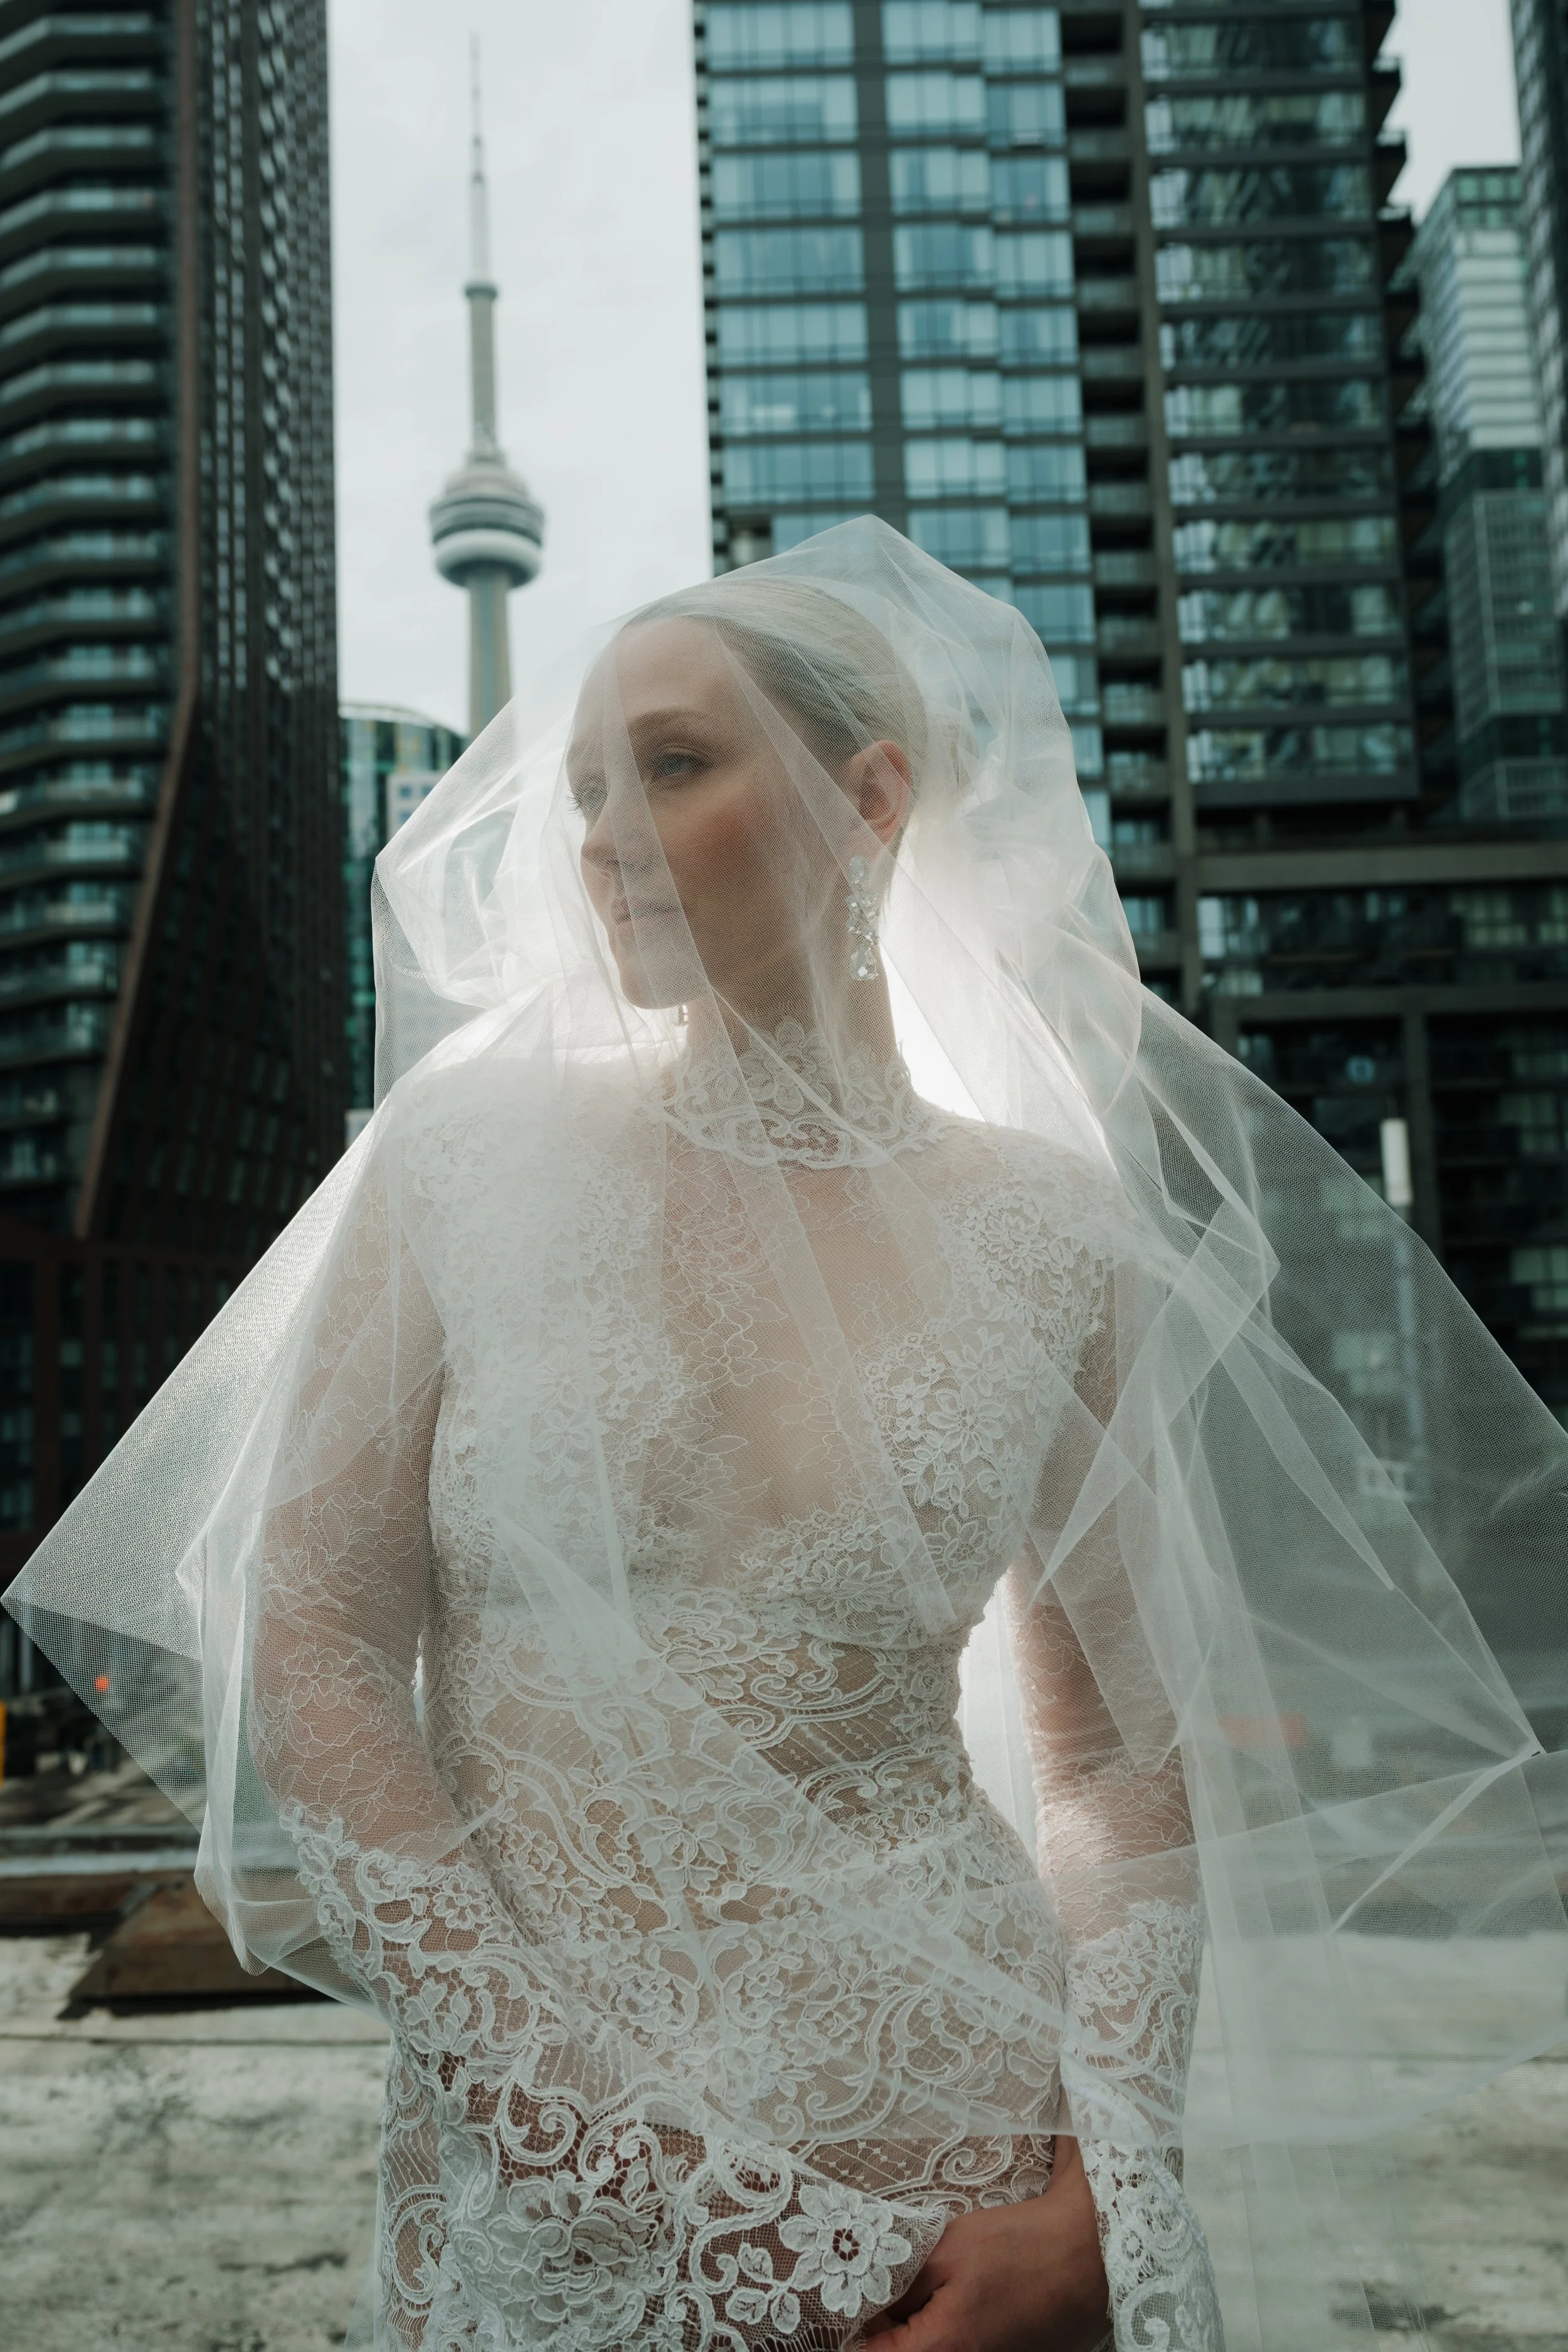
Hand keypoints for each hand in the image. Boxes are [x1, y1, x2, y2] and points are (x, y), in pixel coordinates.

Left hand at [859, 2135, 1108, 2351]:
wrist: (1085, 2253)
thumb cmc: (1017, 2247)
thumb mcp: (945, 2250)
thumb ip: (898, 2282)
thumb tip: (862, 2304)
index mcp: (940, 2349)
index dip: (851, 2328)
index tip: (842, 2299)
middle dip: (881, 2325)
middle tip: (875, 2285)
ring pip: (925, 2349)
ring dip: (910, 2325)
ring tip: (912, 2287)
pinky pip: (950, 2347)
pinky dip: (936, 2327)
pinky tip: (941, 2296)